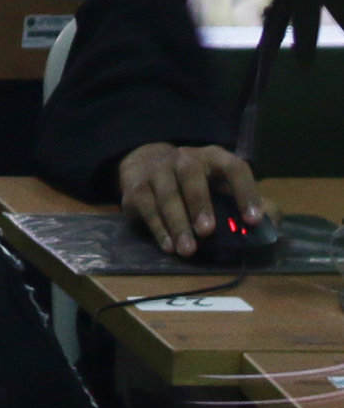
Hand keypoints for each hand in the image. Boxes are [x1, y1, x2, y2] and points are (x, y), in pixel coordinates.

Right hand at [116, 142, 267, 255]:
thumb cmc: (197, 183)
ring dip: (177, 224)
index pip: (234, 167)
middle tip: (207, 231)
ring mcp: (157, 172)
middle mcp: (183, 159)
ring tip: (188, 250)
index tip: (253, 220)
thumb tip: (271, 224)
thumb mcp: (224, 186)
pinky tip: (169, 246)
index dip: (245, 192)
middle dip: (199, 203)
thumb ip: (251, 203)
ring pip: (166, 195)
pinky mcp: (136, 189)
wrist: (145, 166)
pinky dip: (158, 229)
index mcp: (214, 157)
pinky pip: (147, 209)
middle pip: (191, 176)